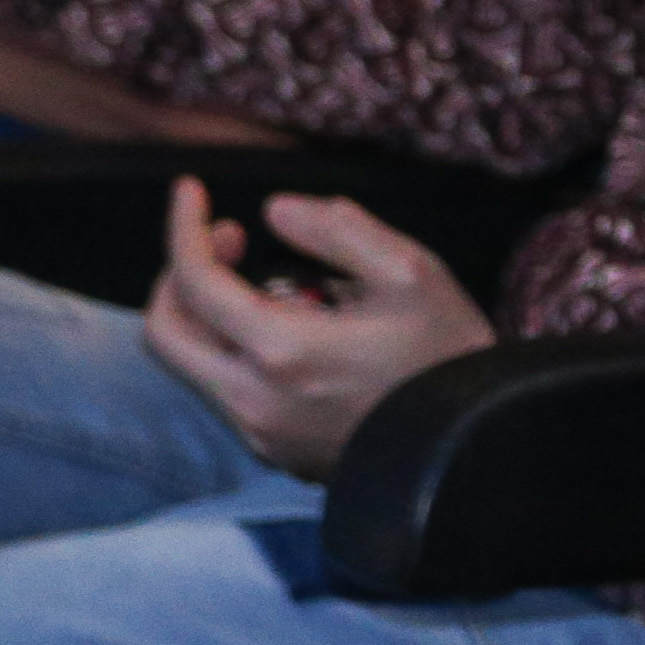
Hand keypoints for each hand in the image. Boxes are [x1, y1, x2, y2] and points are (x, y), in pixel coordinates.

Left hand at [138, 177, 496, 479]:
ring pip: (195, 367)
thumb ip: (338, 230)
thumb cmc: (450, 358)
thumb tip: (275, 211)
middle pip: (165, 336)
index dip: (182, 228)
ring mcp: (262, 434)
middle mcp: (255, 401)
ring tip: (281, 283)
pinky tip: (297, 330)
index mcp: (283, 352)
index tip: (191, 190)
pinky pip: (229, 393)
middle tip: (228, 240)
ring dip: (213, 315)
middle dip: (178, 277)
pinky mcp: (278, 453)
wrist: (479, 449)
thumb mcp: (411, 273)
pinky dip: (238, 350)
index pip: (194, 283)